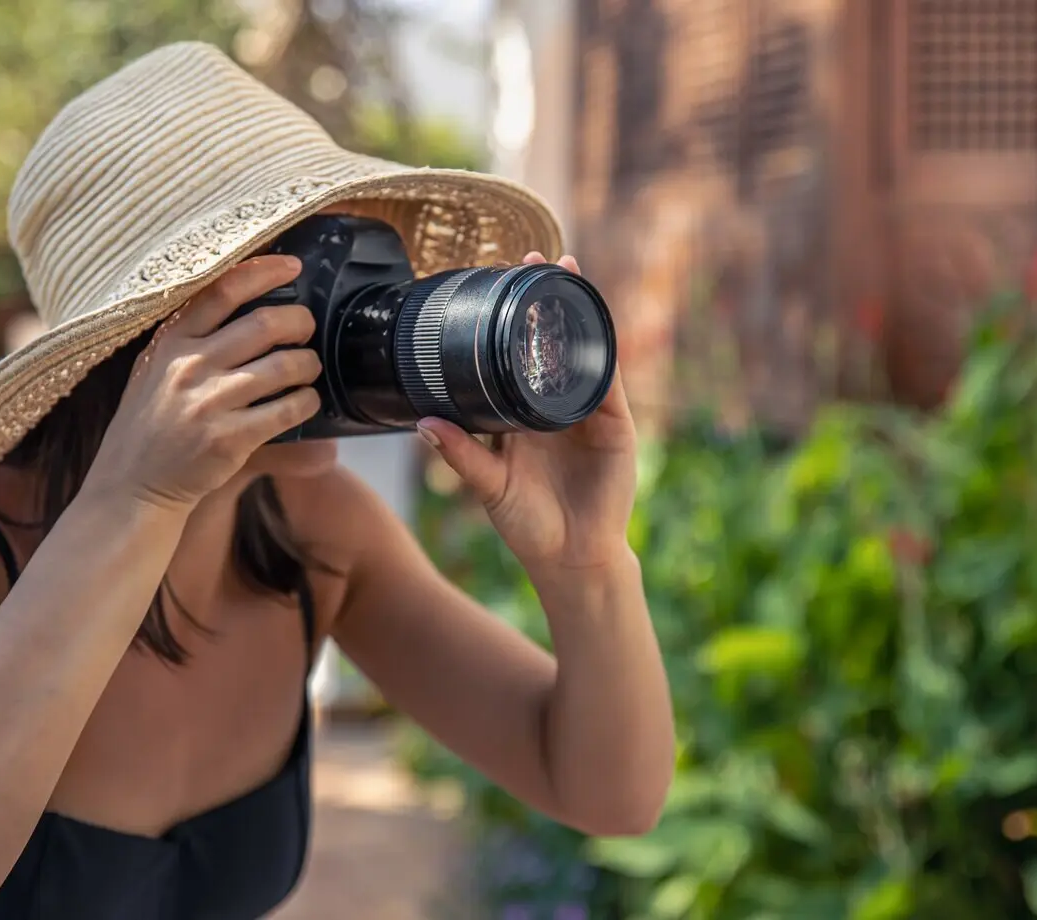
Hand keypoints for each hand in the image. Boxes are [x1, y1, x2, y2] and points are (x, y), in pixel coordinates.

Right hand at [83, 255, 322, 512]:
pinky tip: (306, 402)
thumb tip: (249, 305)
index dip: (263, 271)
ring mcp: (209, 403)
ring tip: (308, 368)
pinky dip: (307, 402)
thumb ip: (192, 338)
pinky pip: (288, 410)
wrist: (132, 483)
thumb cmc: (151, 423)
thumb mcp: (155, 368)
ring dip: (308, 364)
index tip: (292, 265)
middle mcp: (188, 367)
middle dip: (300, 322)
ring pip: (284, 366)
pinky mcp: (229, 439)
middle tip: (307, 329)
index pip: (221, 291)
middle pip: (264, 324)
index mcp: (170, 342)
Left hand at [416, 252, 637, 573]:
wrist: (572, 560)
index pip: (515, 356)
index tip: (495, 281)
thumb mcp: (489, 485)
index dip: (510, 320)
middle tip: (533, 255)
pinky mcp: (613, 426)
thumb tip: (423, 422)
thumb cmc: (529, 526)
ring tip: (568, 269)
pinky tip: (594, 320)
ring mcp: (587, 412)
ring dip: (577, 310)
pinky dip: (603, 349)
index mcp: (522, 416)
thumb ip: (461, 454)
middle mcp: (554, 406)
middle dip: (546, 299)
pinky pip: (608, 379)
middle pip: (552, 341)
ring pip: (583, 350)